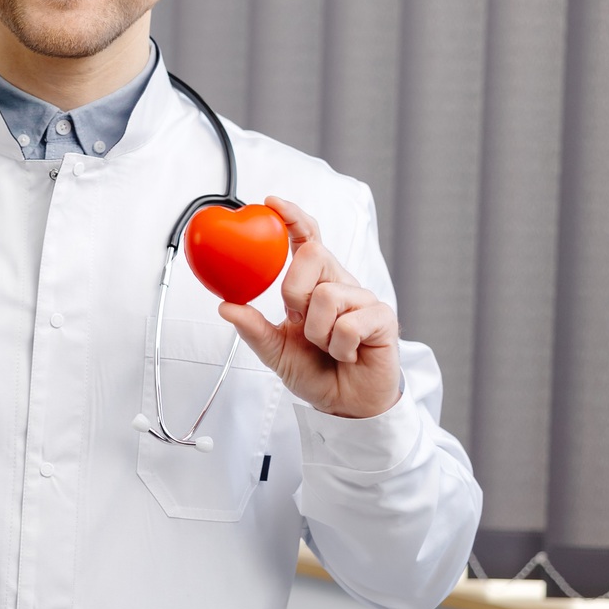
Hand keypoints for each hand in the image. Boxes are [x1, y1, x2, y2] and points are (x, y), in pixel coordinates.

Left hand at [218, 197, 402, 418]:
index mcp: (315, 284)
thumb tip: (225, 306)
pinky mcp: (383, 319)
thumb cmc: (315, 371)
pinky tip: (348, 354)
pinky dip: (339, 346)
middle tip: (300, 319)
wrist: (346, 405)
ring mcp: (364, 300)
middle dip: (295, 290)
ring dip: (317, 332)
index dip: (293, 218)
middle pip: (313, 254)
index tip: (271, 202)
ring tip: (327, 347)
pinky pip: (348, 324)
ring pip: (327, 296)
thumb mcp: (274, 350)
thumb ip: (252, 328)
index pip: (307, 240)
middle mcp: (340, 284)